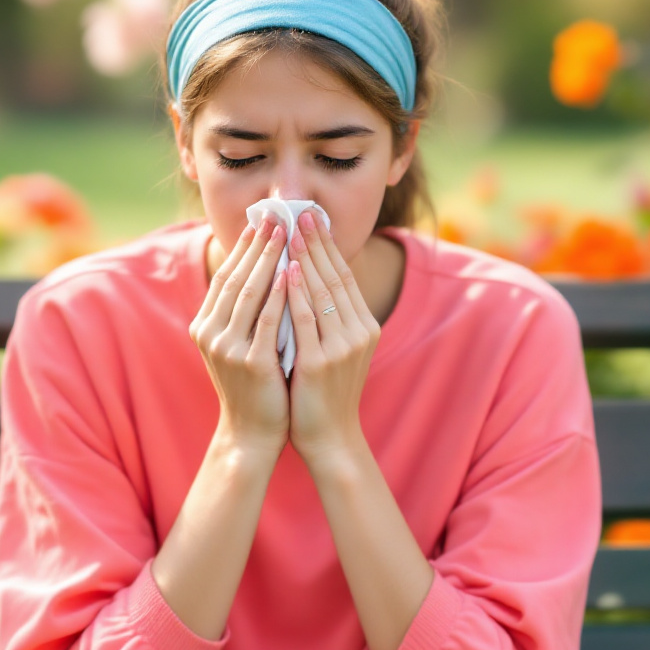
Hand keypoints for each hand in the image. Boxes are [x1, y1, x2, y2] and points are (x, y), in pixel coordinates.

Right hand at [190, 217, 289, 457]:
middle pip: (235, 278)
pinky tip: (293, 272)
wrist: (253, 433)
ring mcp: (227, 348)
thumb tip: (263, 267)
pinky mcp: (250, 363)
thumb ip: (244, 311)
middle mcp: (210, 333)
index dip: (243, 247)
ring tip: (286, 234)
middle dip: (257, 245)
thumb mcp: (241, 343)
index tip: (261, 220)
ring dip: (269, 260)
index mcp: (205, 326)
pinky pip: (267, 320)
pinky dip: (280, 294)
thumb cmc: (255, 385)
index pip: (225, 275)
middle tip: (276, 215)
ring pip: (249, 293)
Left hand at [285, 210, 380, 469]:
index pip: (343, 276)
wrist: (329, 438)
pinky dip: (296, 292)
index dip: (328, 245)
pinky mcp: (320, 363)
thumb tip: (307, 275)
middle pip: (335, 276)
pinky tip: (285, 271)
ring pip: (321, 292)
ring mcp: (341, 347)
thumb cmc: (324, 392)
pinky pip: (306, 319)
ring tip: (290, 230)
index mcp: (364, 326)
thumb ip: (327, 316)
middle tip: (300, 211)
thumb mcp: (333, 348)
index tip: (311, 217)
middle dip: (316, 242)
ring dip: (305, 257)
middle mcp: (358, 332)